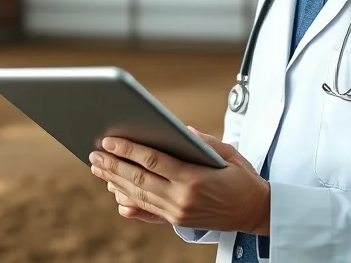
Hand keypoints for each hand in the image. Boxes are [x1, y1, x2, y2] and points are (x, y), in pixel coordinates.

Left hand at [89, 127, 269, 233]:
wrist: (256, 213)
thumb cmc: (243, 179)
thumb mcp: (229, 154)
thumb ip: (203, 141)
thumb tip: (180, 129)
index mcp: (195, 178)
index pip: (154, 161)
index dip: (129, 150)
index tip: (110, 140)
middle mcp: (182, 198)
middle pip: (139, 180)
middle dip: (114, 165)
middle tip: (94, 154)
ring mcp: (177, 213)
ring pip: (138, 196)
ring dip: (115, 181)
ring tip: (98, 168)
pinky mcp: (177, 221)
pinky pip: (147, 212)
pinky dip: (128, 203)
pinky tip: (115, 193)